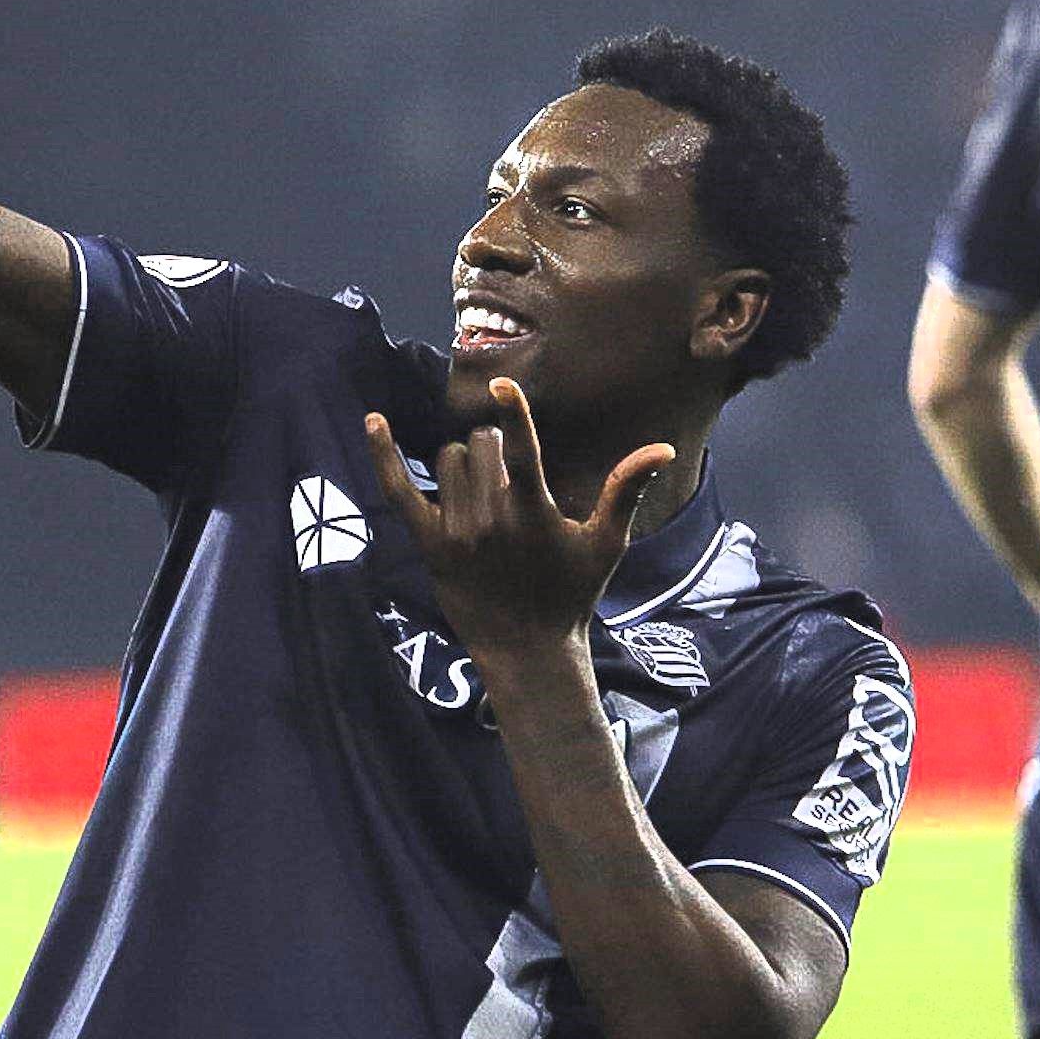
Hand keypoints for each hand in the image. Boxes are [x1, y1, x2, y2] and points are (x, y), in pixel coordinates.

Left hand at [362, 379, 675, 665]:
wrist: (528, 652)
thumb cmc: (572, 594)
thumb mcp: (606, 543)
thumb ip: (626, 490)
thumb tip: (664, 448)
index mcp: (534, 511)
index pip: (523, 449)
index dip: (512, 412)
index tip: (501, 386)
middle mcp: (491, 518)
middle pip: (480, 446)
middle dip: (494, 449)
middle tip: (509, 482)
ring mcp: (456, 532)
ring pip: (448, 461)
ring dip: (464, 463)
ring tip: (483, 492)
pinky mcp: (429, 545)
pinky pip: (398, 490)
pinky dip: (383, 455)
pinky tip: (374, 421)